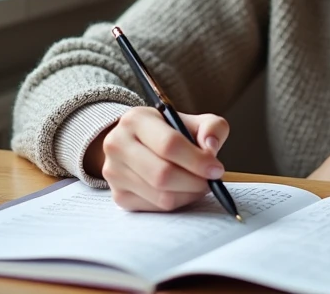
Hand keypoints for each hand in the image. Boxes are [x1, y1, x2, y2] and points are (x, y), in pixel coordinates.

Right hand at [85, 106, 229, 211]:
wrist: (137, 143)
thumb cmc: (169, 132)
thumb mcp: (191, 121)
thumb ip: (211, 127)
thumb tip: (211, 147)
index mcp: (136, 120)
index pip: (169, 144)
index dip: (197, 160)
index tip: (216, 169)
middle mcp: (118, 145)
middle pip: (163, 175)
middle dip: (194, 182)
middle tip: (211, 181)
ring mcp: (114, 173)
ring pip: (161, 196)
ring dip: (189, 194)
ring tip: (200, 184)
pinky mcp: (118, 196)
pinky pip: (155, 208)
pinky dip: (177, 203)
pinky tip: (184, 191)